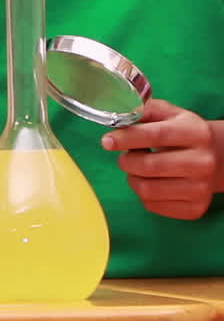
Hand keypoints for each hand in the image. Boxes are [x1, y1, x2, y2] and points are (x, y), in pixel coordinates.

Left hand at [102, 98, 216, 219]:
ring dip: (132, 178)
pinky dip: (143, 194)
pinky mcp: (195, 209)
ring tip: (137, 168)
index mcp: (195, 132)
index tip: (107, 140)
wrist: (216, 159)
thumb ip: (145, 111)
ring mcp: (200, 189)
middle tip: (124, 156)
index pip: (156, 135)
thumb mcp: (170, 114)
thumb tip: (118, 116)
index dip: (127, 138)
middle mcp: (202, 162)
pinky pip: (153, 206)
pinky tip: (150, 181)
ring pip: (148, 190)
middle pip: (150, 166)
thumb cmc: (184, 132)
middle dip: (127, 161)